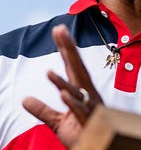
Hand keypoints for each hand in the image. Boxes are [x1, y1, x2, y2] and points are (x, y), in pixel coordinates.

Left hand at [22, 24, 102, 146]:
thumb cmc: (84, 135)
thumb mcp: (58, 123)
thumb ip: (43, 110)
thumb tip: (26, 99)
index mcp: (81, 93)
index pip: (71, 67)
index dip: (65, 48)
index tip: (59, 30)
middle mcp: (88, 96)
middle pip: (77, 70)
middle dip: (68, 50)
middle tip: (60, 30)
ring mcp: (90, 108)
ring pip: (77, 92)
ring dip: (64, 82)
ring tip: (49, 72)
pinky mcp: (90, 123)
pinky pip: (80, 112)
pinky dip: (73, 104)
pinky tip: (64, 96)